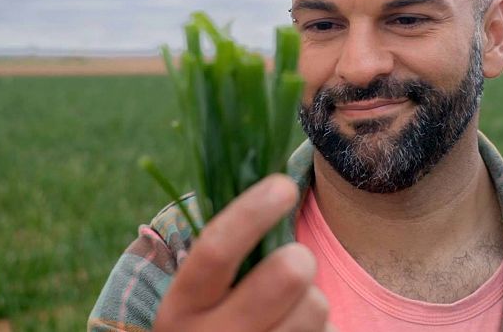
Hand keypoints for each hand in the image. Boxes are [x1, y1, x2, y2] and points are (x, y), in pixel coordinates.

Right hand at [153, 174, 334, 331]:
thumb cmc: (213, 321)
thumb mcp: (200, 296)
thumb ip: (224, 253)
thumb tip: (272, 187)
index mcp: (181, 307)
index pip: (216, 250)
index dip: (253, 212)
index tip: (284, 185)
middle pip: (286, 276)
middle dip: (301, 257)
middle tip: (297, 258)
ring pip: (316, 306)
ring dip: (312, 299)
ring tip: (289, 309)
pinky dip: (321, 328)